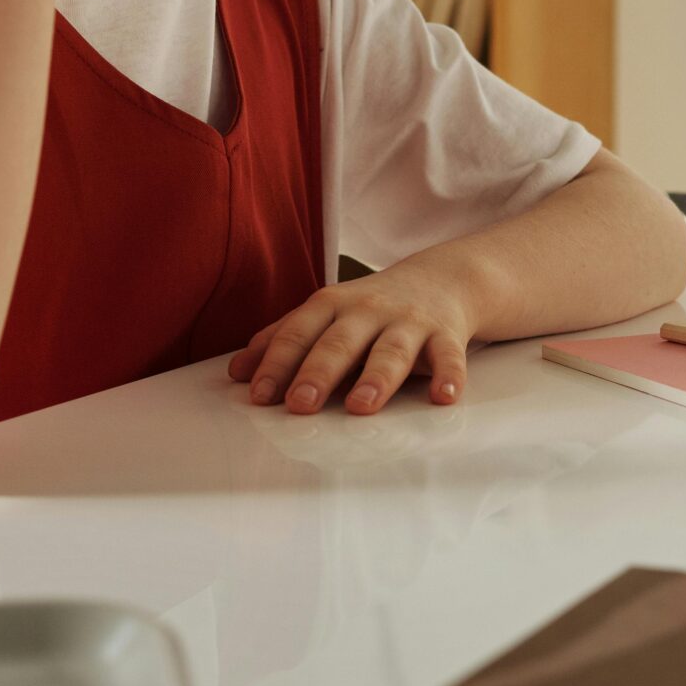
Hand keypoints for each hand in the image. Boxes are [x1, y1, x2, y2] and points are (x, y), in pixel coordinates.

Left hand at [226, 262, 483, 415]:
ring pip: (391, 350)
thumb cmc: (372, 307)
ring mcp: (408, 322)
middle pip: (340, 342)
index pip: (298, 332)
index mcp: (332, 306)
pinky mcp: (446, 335)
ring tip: (361, 406)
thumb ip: (283, 339)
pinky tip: (443, 397)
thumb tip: (237, 373)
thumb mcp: (325, 314)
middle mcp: (368, 311)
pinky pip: (449, 356)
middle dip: (319, 372)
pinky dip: (448, 376)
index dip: (277, 363)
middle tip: (301, 404)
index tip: (260, 395)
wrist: (442, 279)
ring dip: (376, 378)